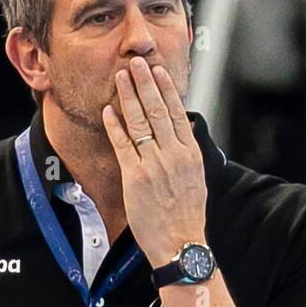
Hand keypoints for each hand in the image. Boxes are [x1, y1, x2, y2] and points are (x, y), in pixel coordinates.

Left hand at [102, 58, 207, 267]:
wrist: (180, 244)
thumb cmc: (187, 217)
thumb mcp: (197, 181)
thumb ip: (188, 155)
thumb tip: (184, 133)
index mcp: (190, 154)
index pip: (177, 113)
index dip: (166, 90)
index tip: (159, 71)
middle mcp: (173, 155)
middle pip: (158, 111)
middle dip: (146, 83)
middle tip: (136, 62)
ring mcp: (154, 165)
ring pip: (140, 123)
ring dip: (129, 97)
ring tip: (121, 77)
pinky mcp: (135, 178)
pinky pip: (123, 146)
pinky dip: (115, 126)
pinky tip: (108, 111)